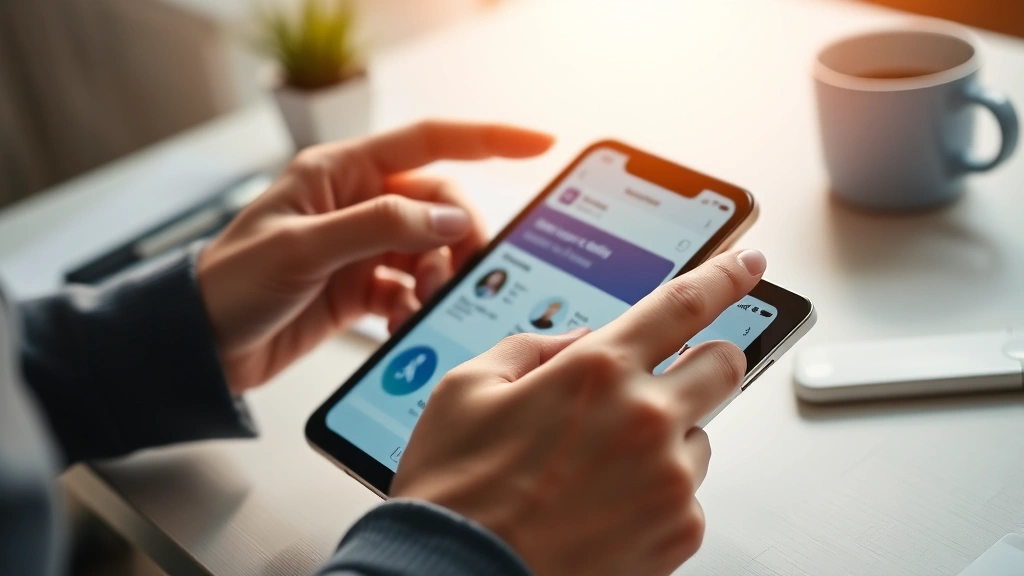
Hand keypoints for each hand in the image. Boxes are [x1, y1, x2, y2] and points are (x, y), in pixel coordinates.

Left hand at [197, 121, 553, 392]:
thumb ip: (382, 225)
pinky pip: (411, 288)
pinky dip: (417, 307)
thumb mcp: (305, 248)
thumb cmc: (233, 285)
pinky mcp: (361, 286)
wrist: (201, 348)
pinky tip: (403, 325)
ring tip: (422, 306)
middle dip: (458, 238)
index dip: (489, 138)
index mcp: (340, 172)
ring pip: (431, 250)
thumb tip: (452, 217)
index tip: (539, 144)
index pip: (429, 141)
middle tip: (458, 277)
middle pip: (439, 205)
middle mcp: (356, 203)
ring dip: (438, 278)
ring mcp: (361, 246)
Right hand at [391, 249, 767, 575]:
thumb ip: (532, 347)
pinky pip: (688, 496)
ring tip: (602, 469)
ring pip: (701, 437)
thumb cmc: (455, 492)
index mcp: (595, 370)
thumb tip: (578, 339)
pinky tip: (604, 508)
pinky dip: (658, 495)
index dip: (725, 275)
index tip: (748, 262)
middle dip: (707, 359)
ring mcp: (668, 480)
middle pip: (724, 365)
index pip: (685, 303)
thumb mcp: (465, 389)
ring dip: (667, 438)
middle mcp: (645, 419)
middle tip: (669, 375)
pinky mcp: (677, 534)